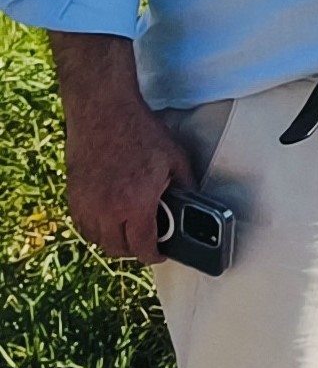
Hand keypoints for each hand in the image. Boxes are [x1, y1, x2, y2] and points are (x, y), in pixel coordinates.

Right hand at [52, 38, 190, 263]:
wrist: (103, 111)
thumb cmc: (140, 132)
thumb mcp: (176, 159)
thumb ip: (187, 187)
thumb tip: (194, 204)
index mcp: (136, 205)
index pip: (142, 248)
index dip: (154, 256)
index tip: (160, 253)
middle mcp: (107, 210)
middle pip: (118, 249)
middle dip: (135, 251)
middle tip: (147, 242)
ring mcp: (86, 204)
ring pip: (97, 240)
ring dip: (113, 241)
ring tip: (129, 232)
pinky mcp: (73, 194)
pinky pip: (82, 225)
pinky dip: (95, 229)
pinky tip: (108, 221)